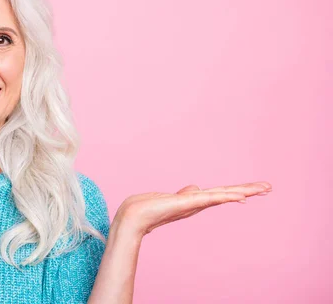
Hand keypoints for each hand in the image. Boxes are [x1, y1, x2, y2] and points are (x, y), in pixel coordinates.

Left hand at [115, 181, 272, 239]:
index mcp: (195, 200)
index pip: (220, 194)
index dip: (237, 191)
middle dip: (248, 190)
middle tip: (269, 187)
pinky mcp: (188, 203)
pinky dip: (226, 197)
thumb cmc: (150, 208)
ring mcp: (194, 204)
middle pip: (227, 194)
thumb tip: (196, 187)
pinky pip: (211, 198)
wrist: (135, 216)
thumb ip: (187, 194)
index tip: (254, 191)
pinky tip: (240, 196)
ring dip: (243, 191)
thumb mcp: (172, 198)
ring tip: (263, 188)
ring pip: (223, 195)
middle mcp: (198, 203)